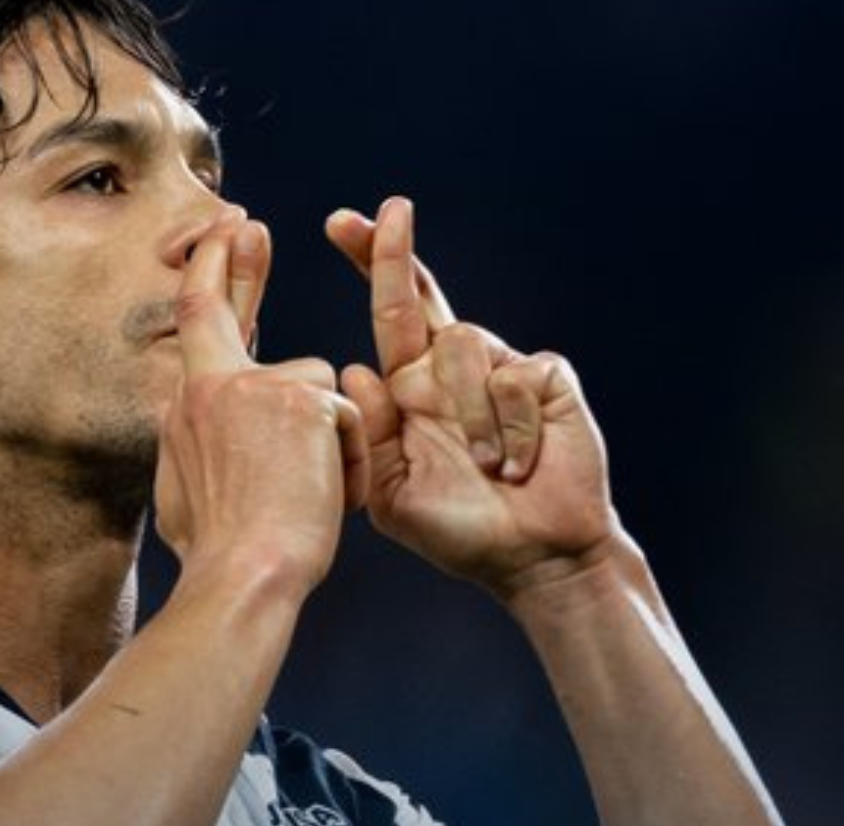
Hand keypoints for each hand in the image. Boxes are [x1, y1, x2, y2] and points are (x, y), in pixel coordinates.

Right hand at [155, 210, 367, 594]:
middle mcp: (212, 385)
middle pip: (228, 310)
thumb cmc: (215, 553)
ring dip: (327, 442)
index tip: (222, 237)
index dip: (210, 275)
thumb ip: (191, 447)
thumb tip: (182, 430)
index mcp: (185, 404)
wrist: (243, 574)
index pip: (194, 323)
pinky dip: (349, 462)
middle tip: (247, 224)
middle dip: (238, 261)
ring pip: (315, 393)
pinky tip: (328, 496)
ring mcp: (257, 387)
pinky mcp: (304, 402)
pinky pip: (346, 420)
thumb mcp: (180, 492)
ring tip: (308, 496)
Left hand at [326, 198, 616, 599]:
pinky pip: (513, 378)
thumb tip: (356, 369)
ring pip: (461, 345)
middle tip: (389, 209)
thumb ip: (372, 436)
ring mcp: (500, 367)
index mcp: (410, 388)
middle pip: (420, 293)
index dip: (368, 264)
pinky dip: (512, 429)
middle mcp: (451, 369)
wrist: (534, 558)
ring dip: (471, 416)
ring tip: (489, 466)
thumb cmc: (459, 528)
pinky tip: (520, 463)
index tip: (340, 222)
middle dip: (395, 251)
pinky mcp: (545, 377)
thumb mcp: (392, 493)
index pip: (386, 314)